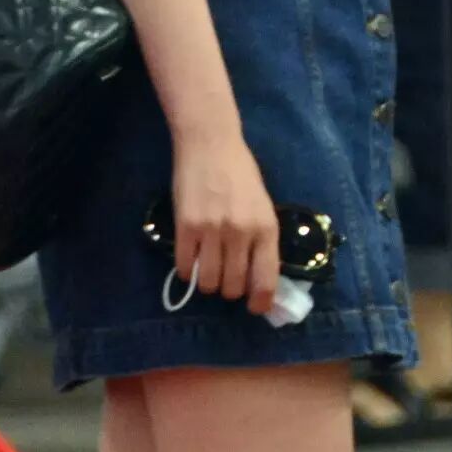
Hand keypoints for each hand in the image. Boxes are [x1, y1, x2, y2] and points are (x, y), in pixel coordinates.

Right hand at [171, 129, 279, 315]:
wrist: (210, 144)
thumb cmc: (241, 173)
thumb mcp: (262, 205)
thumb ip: (261, 239)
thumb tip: (258, 277)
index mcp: (266, 228)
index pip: (266, 279)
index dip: (260, 302)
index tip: (254, 308)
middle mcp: (241, 232)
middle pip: (233, 286)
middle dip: (230, 290)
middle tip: (227, 280)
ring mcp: (212, 230)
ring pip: (209, 282)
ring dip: (209, 283)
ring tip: (209, 270)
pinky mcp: (186, 226)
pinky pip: (185, 267)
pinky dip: (188, 271)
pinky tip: (191, 260)